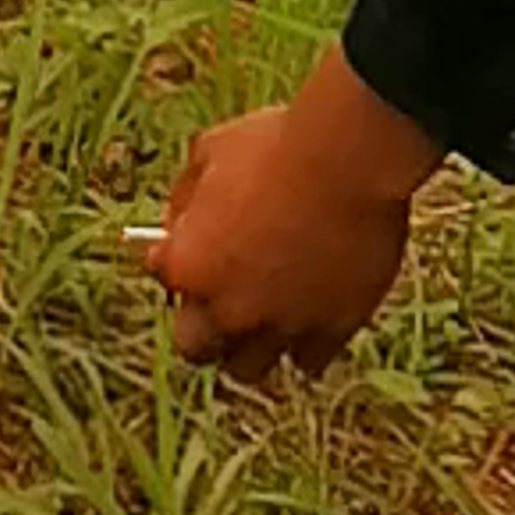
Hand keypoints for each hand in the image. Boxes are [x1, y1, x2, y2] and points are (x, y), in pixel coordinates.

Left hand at [153, 52, 435, 379]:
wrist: (350, 160)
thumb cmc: (277, 145)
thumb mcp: (211, 151)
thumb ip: (186, 194)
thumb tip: (179, 221)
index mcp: (186, 264)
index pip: (163, 279)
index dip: (180, 261)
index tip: (199, 249)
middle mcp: (225, 308)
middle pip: (195, 348)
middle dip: (202, 328)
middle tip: (223, 302)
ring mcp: (279, 326)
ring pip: (249, 368)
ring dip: (250, 345)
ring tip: (266, 316)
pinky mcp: (330, 331)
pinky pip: (307, 362)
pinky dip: (304, 345)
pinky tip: (310, 316)